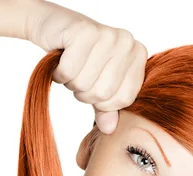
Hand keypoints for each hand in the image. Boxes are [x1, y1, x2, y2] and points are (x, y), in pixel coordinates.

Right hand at [25, 1, 147, 133]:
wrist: (54, 27)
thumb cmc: (81, 58)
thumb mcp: (98, 83)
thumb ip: (106, 107)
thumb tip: (110, 130)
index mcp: (138, 55)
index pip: (124, 99)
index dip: (104, 104)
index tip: (94, 91)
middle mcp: (127, 42)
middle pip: (104, 93)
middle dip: (84, 93)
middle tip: (78, 78)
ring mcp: (107, 35)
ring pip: (85, 83)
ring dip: (71, 83)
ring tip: (71, 68)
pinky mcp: (84, 31)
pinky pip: (68, 71)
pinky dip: (59, 73)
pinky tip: (61, 59)